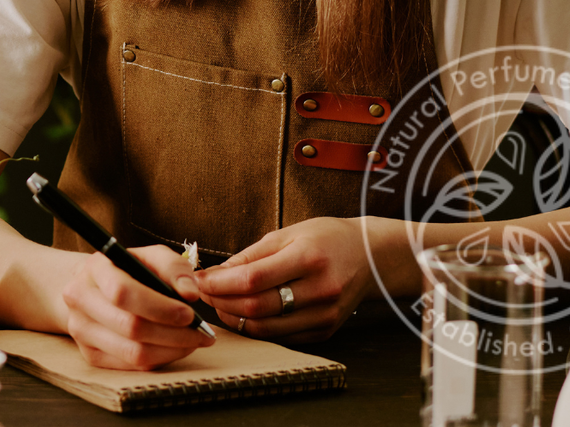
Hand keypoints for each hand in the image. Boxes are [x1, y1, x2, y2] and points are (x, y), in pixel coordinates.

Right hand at [60, 245, 215, 369]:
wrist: (94, 288)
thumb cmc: (128, 270)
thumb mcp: (151, 257)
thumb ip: (174, 267)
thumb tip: (189, 294)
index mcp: (94, 268)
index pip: (123, 292)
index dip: (159, 307)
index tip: (189, 313)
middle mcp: (80, 299)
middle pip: (130, 327)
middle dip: (174, 333)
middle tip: (202, 333)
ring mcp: (81, 330)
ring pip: (133, 352)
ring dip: (171, 350)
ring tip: (193, 341)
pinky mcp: (90, 355)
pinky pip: (132, 366)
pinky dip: (160, 359)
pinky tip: (173, 347)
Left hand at [196, 217, 370, 341]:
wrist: (371, 256)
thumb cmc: (326, 238)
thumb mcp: (287, 234)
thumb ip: (249, 256)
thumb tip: (214, 275)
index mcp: (309, 258)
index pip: (253, 279)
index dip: (219, 283)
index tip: (198, 280)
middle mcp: (321, 290)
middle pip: (258, 307)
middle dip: (222, 302)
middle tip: (204, 293)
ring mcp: (326, 315)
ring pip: (267, 328)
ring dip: (235, 319)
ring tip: (220, 303)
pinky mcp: (326, 331)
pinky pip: (281, 336)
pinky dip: (257, 328)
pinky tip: (245, 313)